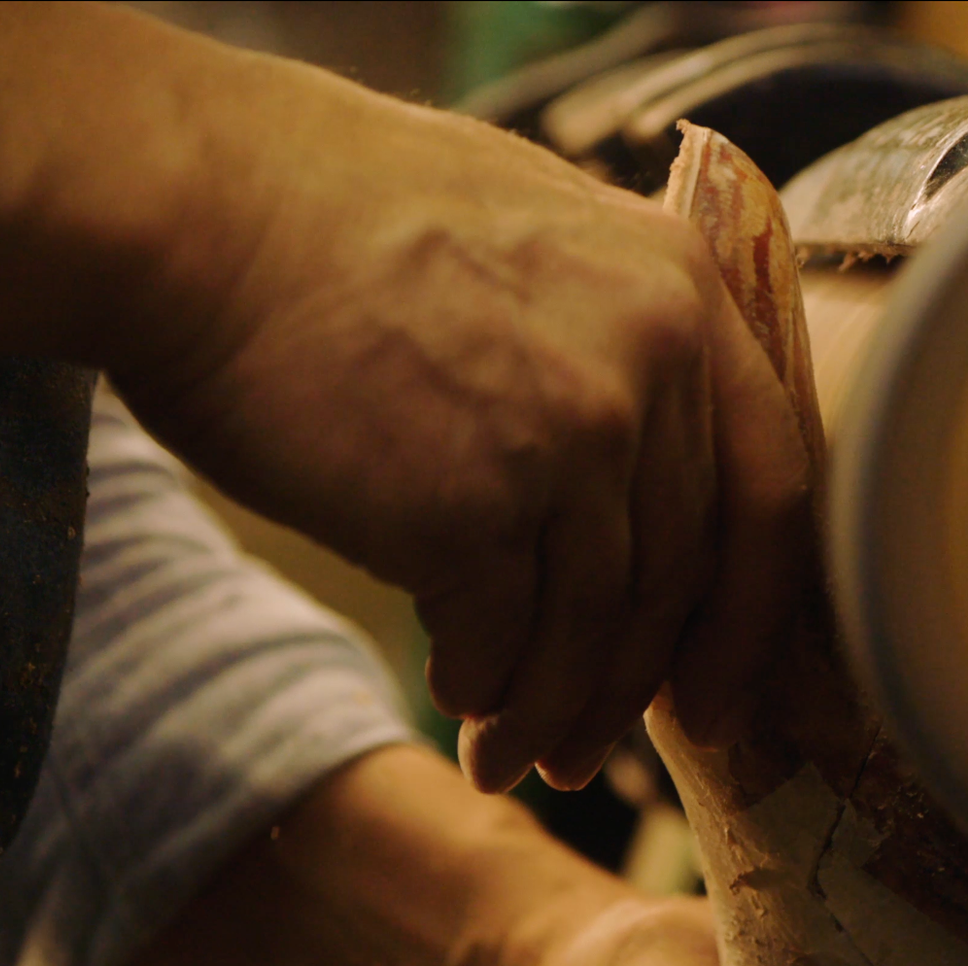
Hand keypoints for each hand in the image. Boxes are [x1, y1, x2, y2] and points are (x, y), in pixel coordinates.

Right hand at [111, 69, 808, 793]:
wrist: (194, 206)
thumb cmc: (335, 217)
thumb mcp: (535, 229)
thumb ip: (617, 333)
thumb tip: (646, 476)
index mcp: (684, 290)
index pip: (773, 488)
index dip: (750, 614)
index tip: (719, 698)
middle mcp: (650, 364)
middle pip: (677, 575)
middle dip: (629, 687)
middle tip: (582, 753)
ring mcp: (568, 436)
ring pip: (592, 625)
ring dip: (551, 711)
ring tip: (506, 756)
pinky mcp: (468, 506)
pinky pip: (502, 638)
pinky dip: (482, 682)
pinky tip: (454, 692)